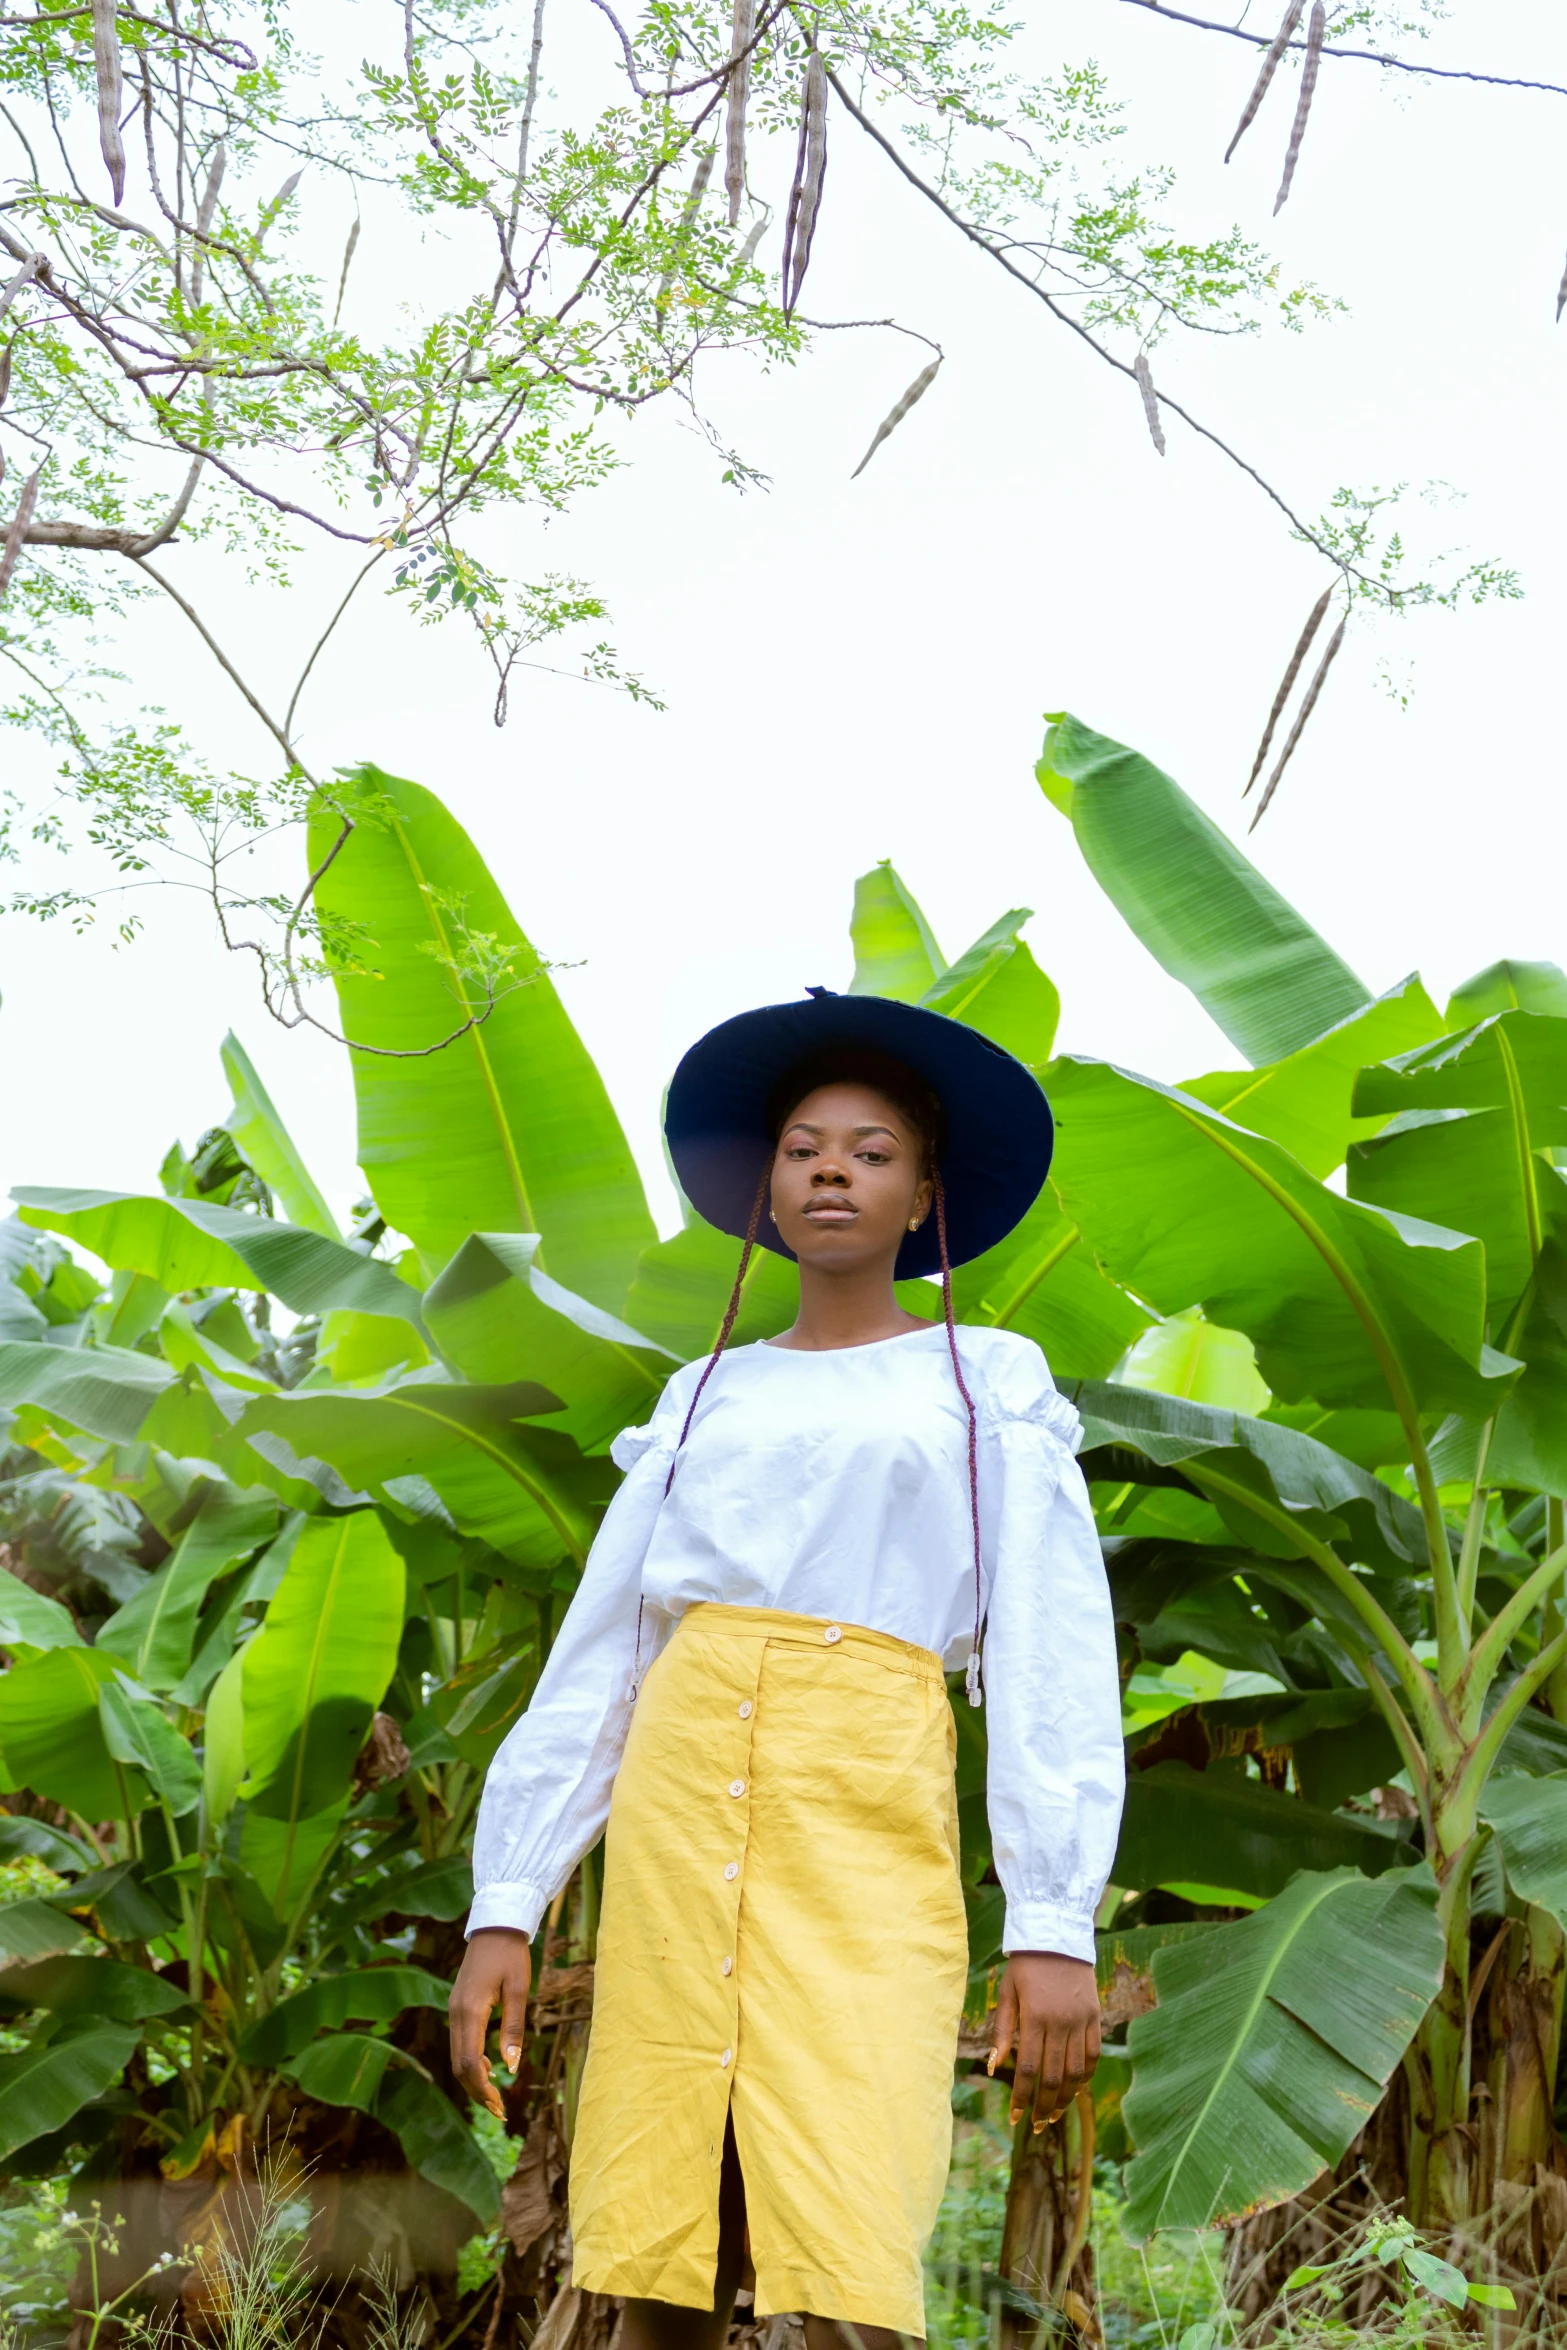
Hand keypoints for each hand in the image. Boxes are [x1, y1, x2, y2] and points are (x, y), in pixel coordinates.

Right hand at [449, 1927, 531, 2118]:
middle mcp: (455, 2014)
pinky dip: (470, 2062)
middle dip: (477, 2091)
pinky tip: (487, 2070)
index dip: (482, 2089)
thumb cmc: (511, 1955)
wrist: (495, 1924)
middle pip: (458, 2065)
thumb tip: (511, 2067)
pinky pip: (458, 2043)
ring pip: (456, 2056)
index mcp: (470, 2011)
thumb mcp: (518, 1990)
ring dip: (472, 2079)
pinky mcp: (457, 2007)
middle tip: (499, 2110)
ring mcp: (453, 2010)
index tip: (500, 2107)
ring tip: (495, 2096)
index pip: (468, 2063)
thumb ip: (513, 2028)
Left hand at [988, 1950, 1100, 2132]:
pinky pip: (1093, 2055)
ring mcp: (1080, 2021)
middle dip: (1043, 2105)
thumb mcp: (1007, 1992)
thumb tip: (993, 2067)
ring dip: (1065, 2098)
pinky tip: (1076, 2090)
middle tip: (1035, 2125)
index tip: (1014, 2116)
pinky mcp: (1094, 2017)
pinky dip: (1085, 2077)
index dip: (1021, 2096)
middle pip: (1054, 2077)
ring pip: (1076, 2072)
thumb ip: (1002, 2030)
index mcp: (1035, 2017)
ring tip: (1053, 2115)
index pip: (1029, 2069)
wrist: (1057, 1935)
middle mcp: (1060, 2023)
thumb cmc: (1025, 1965)